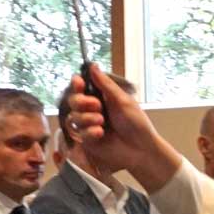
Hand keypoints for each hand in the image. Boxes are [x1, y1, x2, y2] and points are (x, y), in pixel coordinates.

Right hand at [63, 63, 176, 194]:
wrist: (140, 149)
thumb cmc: (136, 123)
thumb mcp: (122, 100)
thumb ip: (105, 84)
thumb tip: (92, 65)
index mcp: (101, 98)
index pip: (82, 88)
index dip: (77, 84)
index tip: (78, 82)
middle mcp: (92, 110)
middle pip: (73, 101)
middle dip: (81, 102)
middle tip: (96, 105)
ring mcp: (89, 126)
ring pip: (74, 117)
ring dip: (87, 118)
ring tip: (102, 122)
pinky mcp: (88, 141)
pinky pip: (80, 133)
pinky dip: (90, 132)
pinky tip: (100, 134)